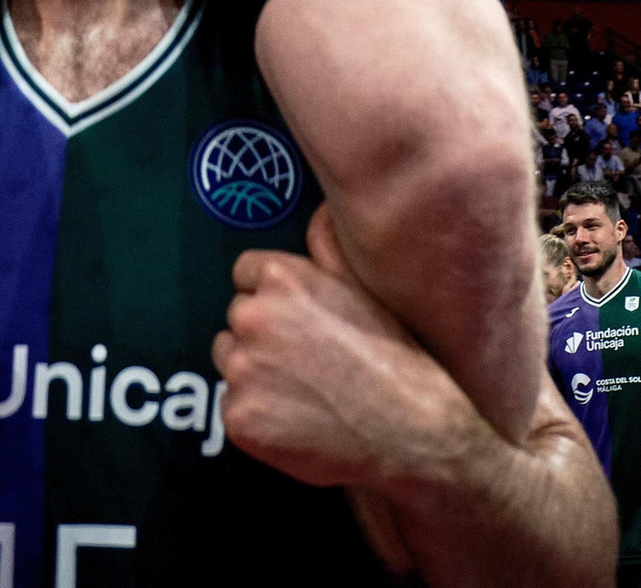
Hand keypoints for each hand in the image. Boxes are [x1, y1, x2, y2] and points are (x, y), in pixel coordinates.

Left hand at [211, 206, 467, 491]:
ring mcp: (242, 369)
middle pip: (237, 318)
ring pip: (231, 361)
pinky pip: (233, 407)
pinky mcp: (239, 417)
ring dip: (253, 372)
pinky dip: (255, 416)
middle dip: (261, 334)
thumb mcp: (361, 285)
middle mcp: (253, 316)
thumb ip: (328, 245)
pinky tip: (294, 421)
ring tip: (300, 390)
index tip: (292, 318)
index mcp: (279, 277)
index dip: (269, 296)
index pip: (245, 274)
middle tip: (303, 359)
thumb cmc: (390, 354)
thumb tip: (320, 212)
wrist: (409, 427)